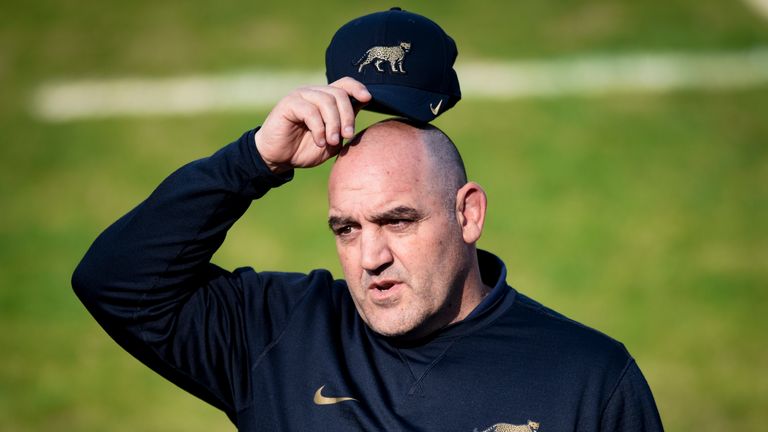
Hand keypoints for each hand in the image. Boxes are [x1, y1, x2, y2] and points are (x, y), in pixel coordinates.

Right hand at [254, 77, 371, 173]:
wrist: (278, 158)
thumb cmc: (305, 149)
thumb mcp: (332, 141)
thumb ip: (345, 128)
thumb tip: (362, 110)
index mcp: (326, 99)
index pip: (345, 83)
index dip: (357, 88)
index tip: (367, 99)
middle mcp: (314, 93)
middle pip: (339, 94)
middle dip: (347, 116)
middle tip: (347, 136)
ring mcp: (300, 96)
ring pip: (326, 101)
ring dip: (334, 124)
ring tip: (332, 141)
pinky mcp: (288, 104)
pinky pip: (310, 111)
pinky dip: (319, 128)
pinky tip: (319, 141)